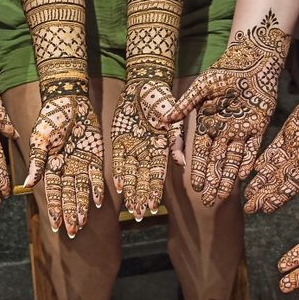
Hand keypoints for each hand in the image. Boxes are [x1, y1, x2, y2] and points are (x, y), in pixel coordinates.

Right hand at [25, 94, 104, 236]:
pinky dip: (96, 189)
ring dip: (81, 207)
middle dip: (69, 214)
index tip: (55, 225)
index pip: (53, 193)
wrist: (69, 100)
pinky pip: (95, 177)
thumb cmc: (51, 118)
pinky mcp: (94, 157)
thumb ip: (37, 161)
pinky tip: (96, 203)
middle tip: (71, 232)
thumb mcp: (41, 139)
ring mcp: (80, 164)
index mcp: (50, 167)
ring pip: (81, 191)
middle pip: (68, 196)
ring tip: (82, 224)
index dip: (55, 209)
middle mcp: (66, 169)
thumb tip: (29, 184)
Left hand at [111, 79, 179, 218]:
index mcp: (162, 148)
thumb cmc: (162, 99)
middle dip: (142, 197)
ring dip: (131, 191)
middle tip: (140, 214)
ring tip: (131, 208)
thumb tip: (180, 163)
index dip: (155, 190)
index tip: (154, 206)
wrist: (144, 84)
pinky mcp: (119, 141)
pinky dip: (118, 173)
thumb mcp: (172, 118)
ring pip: (131, 174)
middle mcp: (147, 152)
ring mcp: (133, 147)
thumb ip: (175, 140)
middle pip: (144, 179)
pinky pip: (118, 160)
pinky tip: (118, 187)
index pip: (158, 174)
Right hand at [169, 11, 288, 205]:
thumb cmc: (223, 71)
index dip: (198, 168)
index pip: (201, 152)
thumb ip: (186, 104)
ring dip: (229, 177)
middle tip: (209, 201)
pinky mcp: (258, 126)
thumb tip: (164, 120)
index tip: (195, 185)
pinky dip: (248, 161)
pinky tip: (244, 176)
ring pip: (233, 159)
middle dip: (213, 180)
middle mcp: (223, 131)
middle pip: (217, 161)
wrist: (250, 60)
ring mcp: (241, 130)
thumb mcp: (202, 87)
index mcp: (207, 123)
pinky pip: (252, 148)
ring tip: (224, 196)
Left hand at [244, 38, 298, 213]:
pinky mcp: (290, 131)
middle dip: (266, 194)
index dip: (281, 196)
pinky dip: (261, 159)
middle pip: (282, 180)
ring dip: (261, 180)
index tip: (266, 208)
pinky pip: (273, 148)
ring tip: (245, 194)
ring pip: (274, 167)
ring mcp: (296, 145)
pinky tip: (249, 169)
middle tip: (248, 208)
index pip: (296, 184)